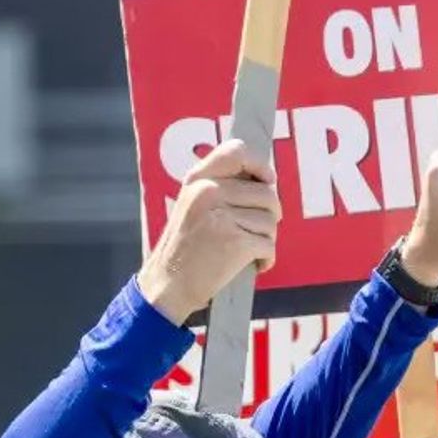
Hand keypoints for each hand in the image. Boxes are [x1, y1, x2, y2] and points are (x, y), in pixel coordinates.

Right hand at [138, 139, 283, 323]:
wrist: (167, 286)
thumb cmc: (184, 250)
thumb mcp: (191, 207)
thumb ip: (220, 189)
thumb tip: (266, 181)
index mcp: (197, 180)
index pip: (236, 151)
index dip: (259, 164)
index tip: (266, 181)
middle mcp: (209, 192)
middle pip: (266, 193)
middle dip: (270, 215)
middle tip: (257, 231)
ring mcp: (222, 217)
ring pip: (270, 220)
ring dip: (267, 239)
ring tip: (251, 250)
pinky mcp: (234, 243)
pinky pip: (268, 244)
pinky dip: (267, 258)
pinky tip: (255, 265)